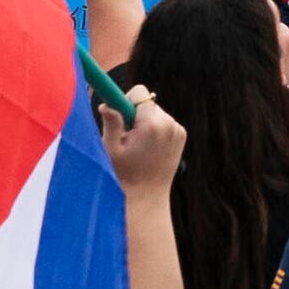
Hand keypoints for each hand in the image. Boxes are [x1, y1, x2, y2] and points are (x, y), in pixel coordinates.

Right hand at [98, 82, 188, 199]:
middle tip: (128, 137)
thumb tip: (106, 104)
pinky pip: (164, 122)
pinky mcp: (181, 135)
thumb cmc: (124, 174)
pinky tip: (150, 148)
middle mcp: (168, 124)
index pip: (140, 93)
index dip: (127, 100)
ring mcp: (177, 130)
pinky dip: (156, 129)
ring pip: (155, 112)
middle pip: (147, 103)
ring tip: (139, 146)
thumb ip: (111, 123)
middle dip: (135, 114)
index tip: (120, 114)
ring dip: (146, 123)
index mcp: (151, 125)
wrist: (147, 195)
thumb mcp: (111, 149)